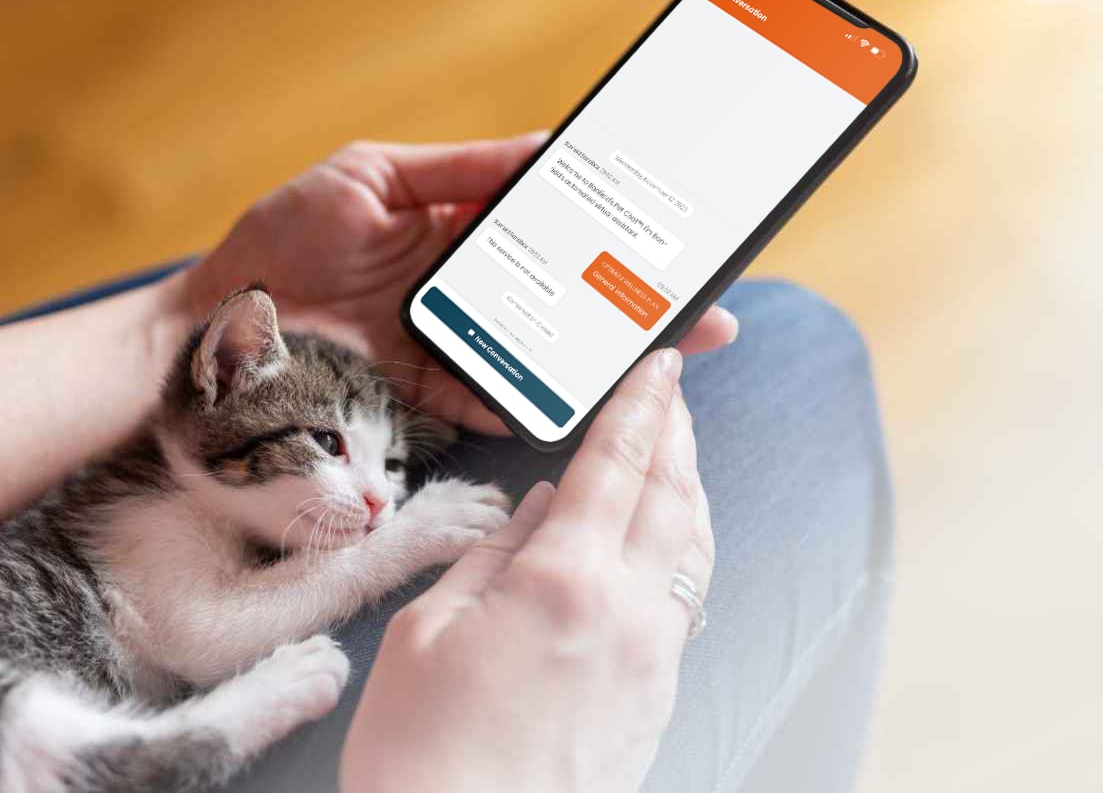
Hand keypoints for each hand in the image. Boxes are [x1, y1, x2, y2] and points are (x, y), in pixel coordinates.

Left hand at [183, 135, 738, 432]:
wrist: (214, 328)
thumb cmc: (283, 240)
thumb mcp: (371, 176)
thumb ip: (459, 168)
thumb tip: (548, 148)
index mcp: (455, 229)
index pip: (549, 229)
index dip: (608, 233)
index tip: (668, 235)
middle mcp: (462, 290)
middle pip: (560, 295)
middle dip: (632, 303)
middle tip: (703, 307)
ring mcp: (448, 345)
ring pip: (538, 350)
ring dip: (598, 355)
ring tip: (661, 352)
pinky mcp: (422, 394)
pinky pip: (488, 399)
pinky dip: (530, 401)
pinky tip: (582, 398)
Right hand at [340, 348, 712, 792]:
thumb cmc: (424, 752)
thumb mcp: (428, 630)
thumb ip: (493, 554)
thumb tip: (542, 506)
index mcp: (565, 580)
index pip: (619, 465)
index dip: (642, 405)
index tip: (662, 365)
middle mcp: (627, 612)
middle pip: (673, 496)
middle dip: (676, 433)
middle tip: (673, 393)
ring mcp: (652, 658)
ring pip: (693, 547)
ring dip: (691, 487)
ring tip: (679, 453)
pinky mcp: (656, 697)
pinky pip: (687, 599)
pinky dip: (686, 547)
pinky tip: (669, 540)